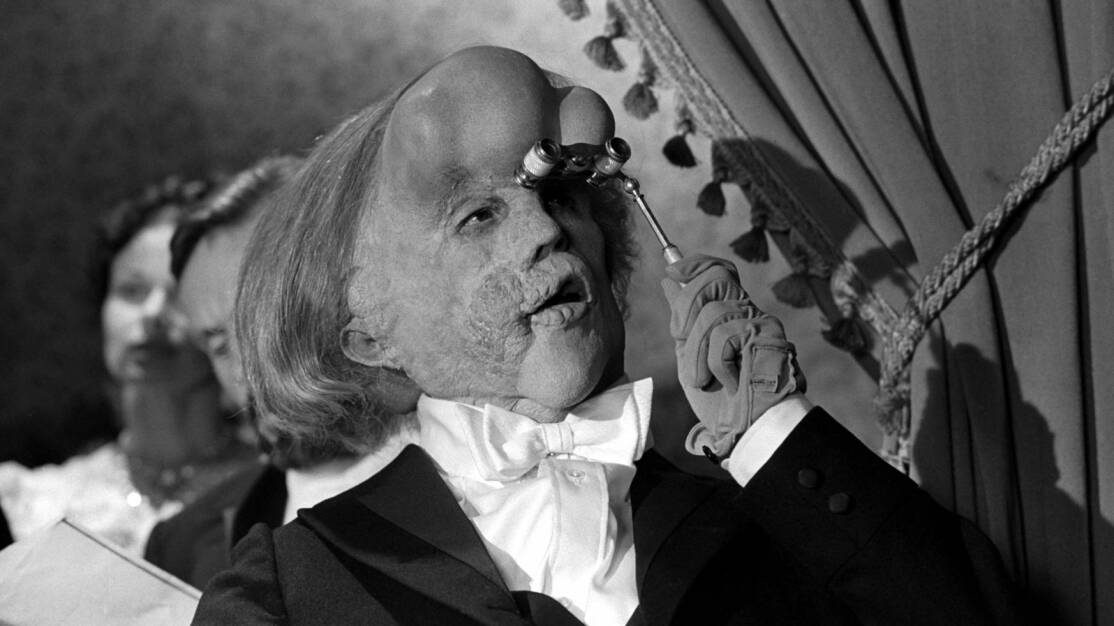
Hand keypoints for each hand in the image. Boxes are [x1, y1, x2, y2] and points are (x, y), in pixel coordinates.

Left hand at [661, 254, 805, 459]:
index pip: (719, 270)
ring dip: (697, 351)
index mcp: (730, 315)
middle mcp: (748, 313)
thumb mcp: (691, 356)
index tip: (672, 269)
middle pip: (715, 277)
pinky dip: (716, 363)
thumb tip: (669, 282)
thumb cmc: (721, 401)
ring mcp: (760, 323)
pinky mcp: (767, 338)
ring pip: (712, 310)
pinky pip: (724, 335)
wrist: (747, 431)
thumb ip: (683, 320)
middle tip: (681, 337)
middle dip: (686, 305)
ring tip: (704, 379)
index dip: (695, 264)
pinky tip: (727, 381)